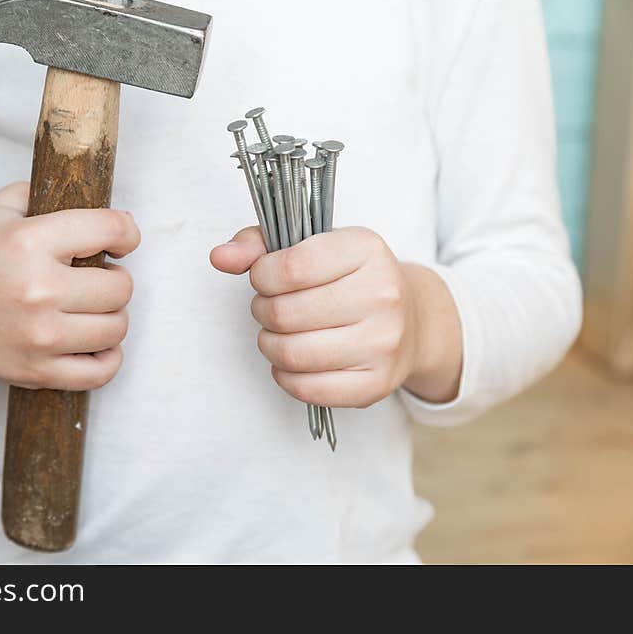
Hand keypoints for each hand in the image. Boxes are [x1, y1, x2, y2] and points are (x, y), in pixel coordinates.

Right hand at [0, 182, 139, 390]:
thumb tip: (117, 216)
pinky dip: (108, 358)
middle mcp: (38, 289)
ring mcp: (38, 336)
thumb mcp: (1, 207)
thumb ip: (53, 195)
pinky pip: (100, 372)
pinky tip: (95, 343)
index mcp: (30, 241)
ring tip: (92, 309)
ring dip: (112, 316)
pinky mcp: (35, 371)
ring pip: (117, 328)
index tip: (121, 241)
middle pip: (121, 287)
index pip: (112, 230)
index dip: (126, 233)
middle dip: (115, 278)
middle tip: (96, 278)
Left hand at [211, 226, 461, 406]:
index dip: (261, 276)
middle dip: (263, 311)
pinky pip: (307, 388)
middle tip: (270, 308)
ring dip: (269, 344)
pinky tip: (292, 361)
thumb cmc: (350, 279)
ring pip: (292, 353)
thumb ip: (259, 245)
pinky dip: (285, 376)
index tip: (264, 278)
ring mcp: (383, 343)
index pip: (290, 267)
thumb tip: (220, 257)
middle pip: (285, 313)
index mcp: (366, 249)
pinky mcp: (376, 383)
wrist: (412, 320)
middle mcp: (382, 294)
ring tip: (277, 333)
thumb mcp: (313, 246)